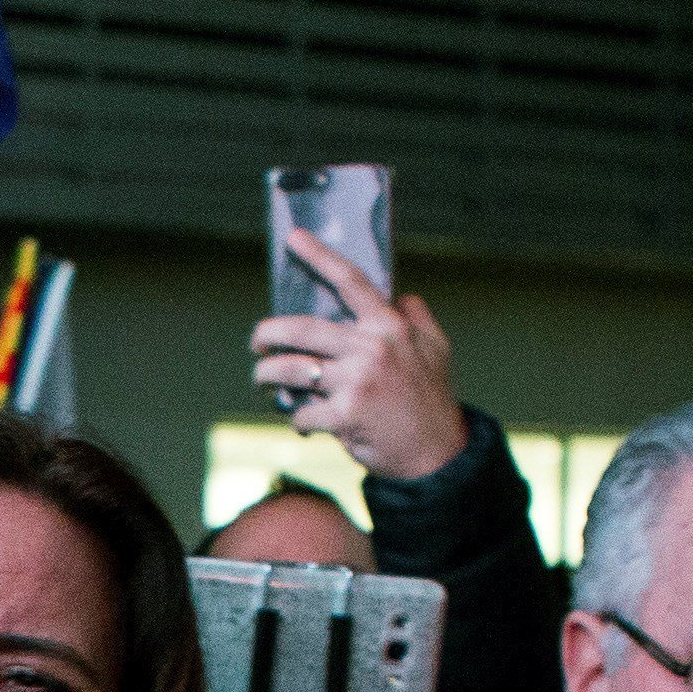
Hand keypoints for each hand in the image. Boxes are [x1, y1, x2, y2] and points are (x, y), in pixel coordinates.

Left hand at [249, 227, 466, 482]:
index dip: (319, 256)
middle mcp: (371, 348)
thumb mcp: (436, 347)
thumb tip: (400, 296)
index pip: (350, 282)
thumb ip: (416, 317)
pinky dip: (297, 420)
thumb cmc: (432, 399)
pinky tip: (304, 424)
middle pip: (301, 329)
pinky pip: (302, 413)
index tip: (293, 237)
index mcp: (390, 326)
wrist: (437, 453)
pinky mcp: (344, 415)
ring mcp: (356, 382)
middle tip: (256, 341)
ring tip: (263, 380)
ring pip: (291, 370)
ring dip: (267, 376)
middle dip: (267, 333)